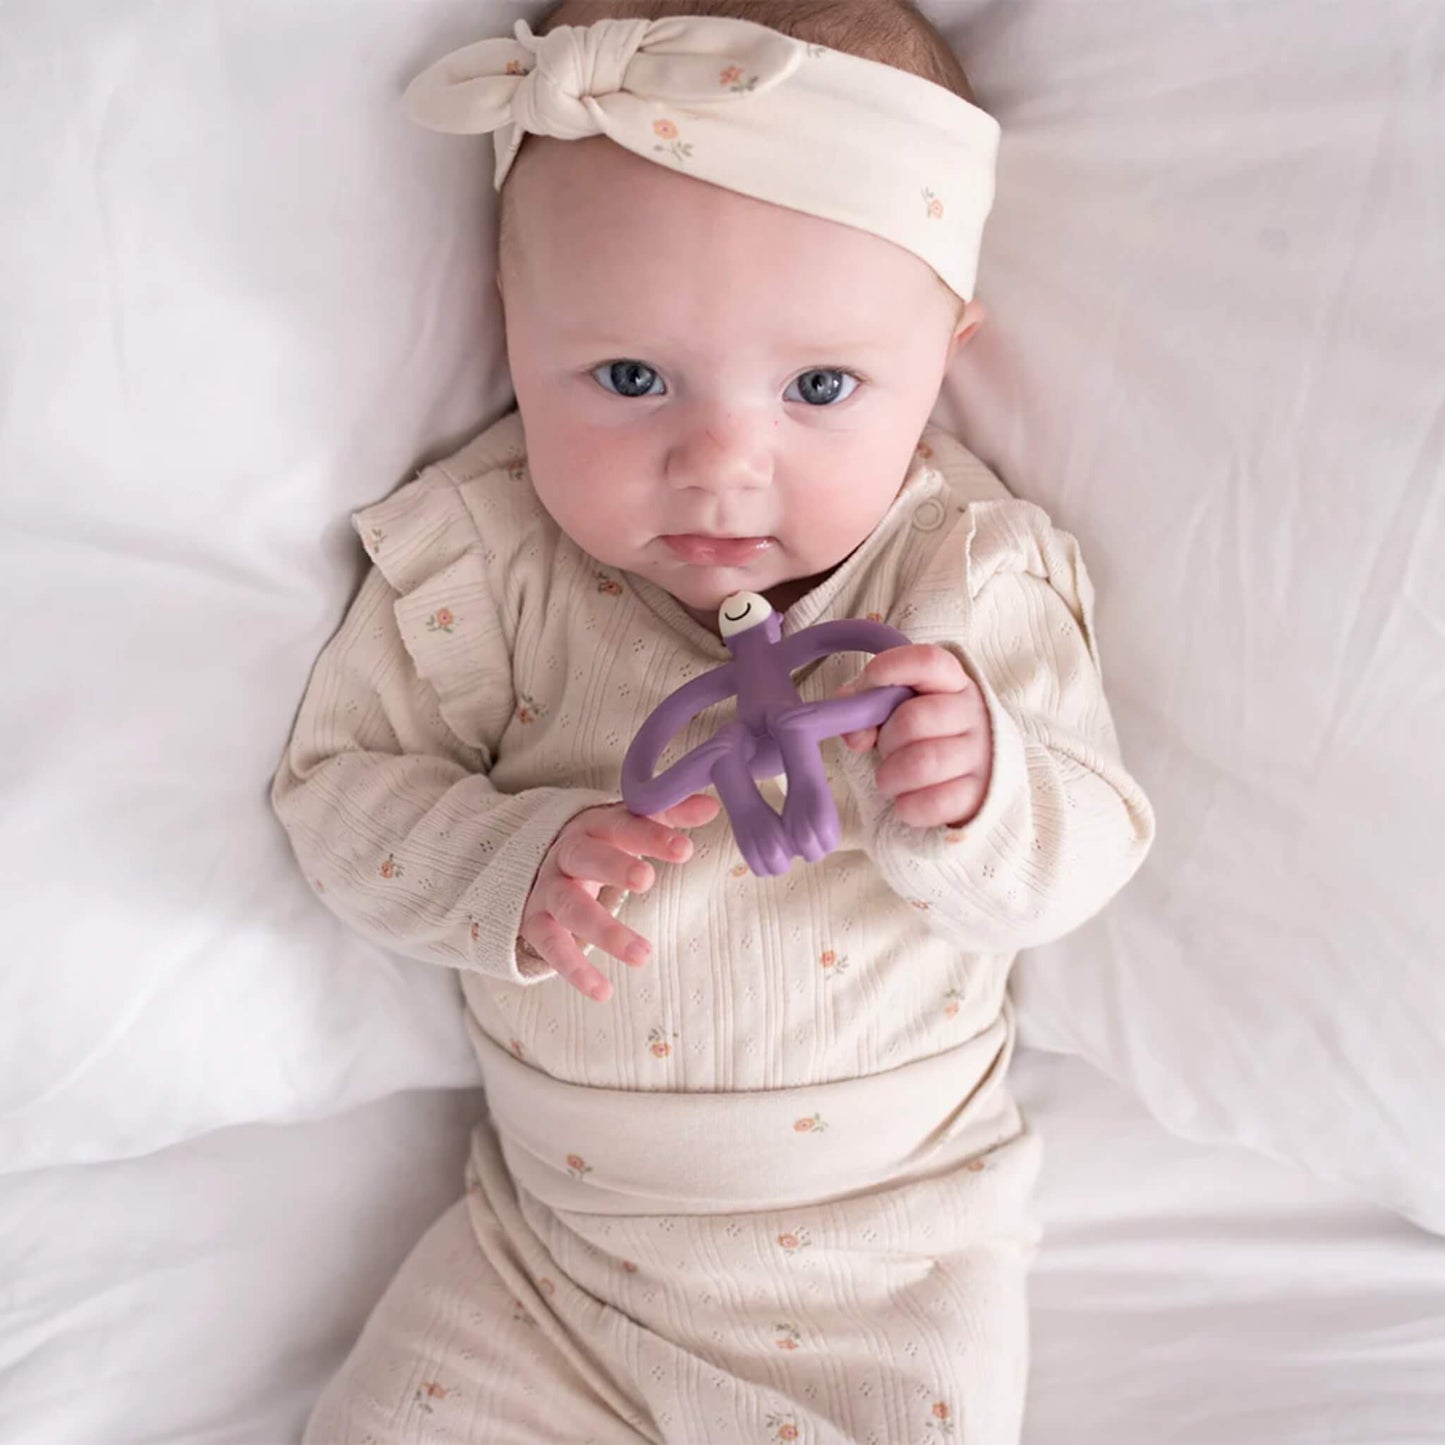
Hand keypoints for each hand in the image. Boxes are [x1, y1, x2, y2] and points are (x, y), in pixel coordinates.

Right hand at [520, 793, 719, 1003]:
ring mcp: (548, 888)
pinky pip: (551, 946)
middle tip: (646, 880)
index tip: (684, 850)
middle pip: (586, 857)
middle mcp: (567, 853)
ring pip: (571, 907)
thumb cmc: (599, 842)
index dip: (651, 837)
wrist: (535, 860)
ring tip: (643, 955)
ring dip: (604, 931)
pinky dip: (574, 970)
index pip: (622, 824)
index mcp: (595, 825)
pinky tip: (603, 991)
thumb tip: (712, 806)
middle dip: (614, 867)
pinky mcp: (535, 922)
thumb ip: (670, 815)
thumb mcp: (629, 824)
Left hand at [833, 643, 991, 829]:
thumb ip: (868, 706)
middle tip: (886, 751)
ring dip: (891, 776)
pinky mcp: (979, 794)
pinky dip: (908, 806)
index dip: (894, 666)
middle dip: (885, 741)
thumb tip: (854, 732)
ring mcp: (981, 754)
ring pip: (921, 763)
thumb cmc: (926, 735)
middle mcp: (972, 714)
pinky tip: (908, 800)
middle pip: (912, 720)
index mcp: (952, 683)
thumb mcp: (899, 709)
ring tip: (891, 779)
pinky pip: (932, 802)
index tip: (873, 678)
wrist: (977, 774)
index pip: (928, 662)